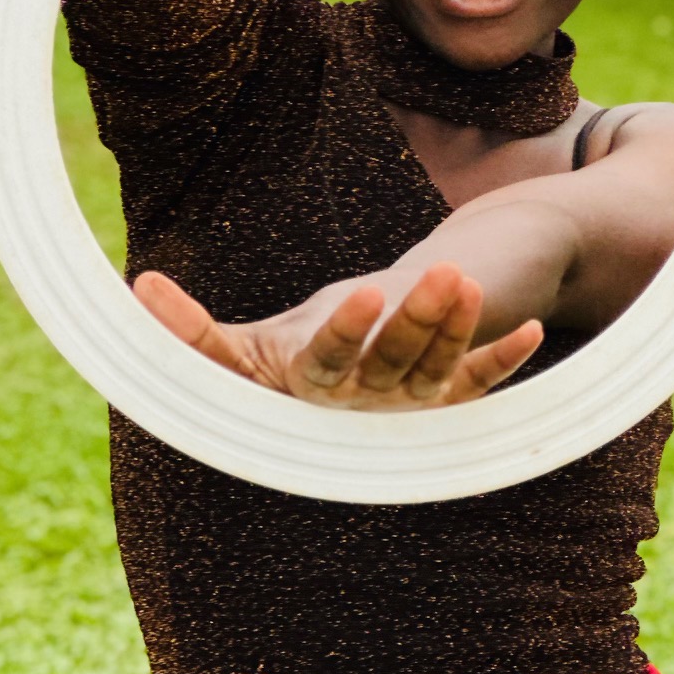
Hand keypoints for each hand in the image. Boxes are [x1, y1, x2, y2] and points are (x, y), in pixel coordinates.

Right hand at [133, 263, 542, 411]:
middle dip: (420, 320)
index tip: (363, 293)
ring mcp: (413, 399)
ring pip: (440, 367)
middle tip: (446, 274)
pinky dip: (505, 359)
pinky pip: (483, 382)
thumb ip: (193, 332)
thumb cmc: (289, 359)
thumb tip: (139, 290)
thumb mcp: (244, 349)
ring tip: (470, 279)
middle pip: (396, 362)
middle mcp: (369, 399)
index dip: (347, 332)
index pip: (331, 361)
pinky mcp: (452, 394)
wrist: (346, 391)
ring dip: (459, 328)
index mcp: (317, 384)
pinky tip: (534, 329)